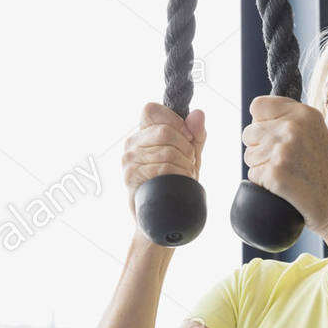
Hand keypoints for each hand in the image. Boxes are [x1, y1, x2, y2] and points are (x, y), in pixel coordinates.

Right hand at [121, 103, 206, 223]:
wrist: (162, 217)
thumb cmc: (174, 183)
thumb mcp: (189, 156)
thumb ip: (195, 135)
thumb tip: (198, 114)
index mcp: (142, 134)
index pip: (152, 110)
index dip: (174, 121)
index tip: (186, 137)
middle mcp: (131, 144)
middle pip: (165, 131)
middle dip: (186, 147)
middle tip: (188, 161)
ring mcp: (129, 161)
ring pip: (167, 151)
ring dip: (184, 164)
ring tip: (184, 174)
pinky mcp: (132, 177)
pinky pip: (163, 168)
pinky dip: (179, 175)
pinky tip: (178, 182)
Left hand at [241, 95, 327, 235]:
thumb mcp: (319, 136)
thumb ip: (293, 124)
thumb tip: (258, 122)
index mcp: (305, 114)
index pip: (258, 106)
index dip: (260, 122)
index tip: (271, 136)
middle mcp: (292, 127)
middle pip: (249, 132)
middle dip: (259, 148)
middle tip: (285, 163)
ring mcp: (283, 150)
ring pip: (249, 155)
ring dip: (262, 167)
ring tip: (289, 175)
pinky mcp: (275, 173)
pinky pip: (252, 175)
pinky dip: (264, 184)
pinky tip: (286, 187)